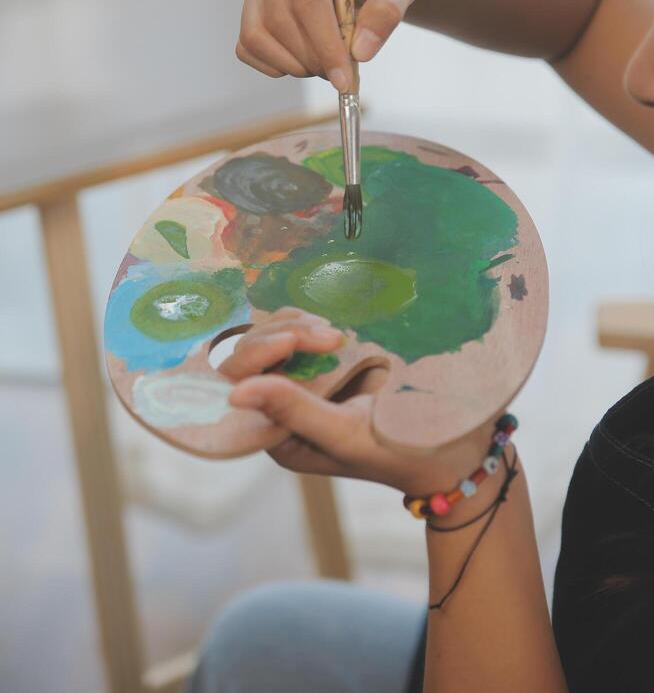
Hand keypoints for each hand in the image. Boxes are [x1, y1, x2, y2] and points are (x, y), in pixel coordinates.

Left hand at [219, 307, 497, 499]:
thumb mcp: (345, 434)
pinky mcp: (320, 358)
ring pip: (273, 331)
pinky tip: (336, 329)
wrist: (449, 441)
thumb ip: (293, 411)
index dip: (257, 354)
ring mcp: (299, 378)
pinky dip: (310, 321)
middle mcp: (279, 405)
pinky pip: (297, 326)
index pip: (240, 385)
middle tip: (331, 335)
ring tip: (336, 335)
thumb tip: (234, 392)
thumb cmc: (397, 450)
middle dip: (284, 334)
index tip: (293, 339)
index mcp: (275, 434)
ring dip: (298, 324)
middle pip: (251, 352)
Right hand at [236, 0, 420, 91]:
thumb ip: (388, 10)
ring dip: (294, 64)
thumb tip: (360, 52)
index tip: (346, 79)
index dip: (326, 45)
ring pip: (258, 35)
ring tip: (327, 65)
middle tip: (342, 75)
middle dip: (312, 58)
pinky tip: (306, 62)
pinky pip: (247, 46)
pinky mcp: (249, 0)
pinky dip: (276, 66)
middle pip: (281, 19)